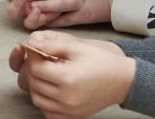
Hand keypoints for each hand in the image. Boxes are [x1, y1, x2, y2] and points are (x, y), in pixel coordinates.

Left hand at [17, 31, 134, 118]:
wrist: (124, 81)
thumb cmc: (102, 61)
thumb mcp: (77, 47)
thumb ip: (52, 45)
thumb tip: (30, 43)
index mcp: (68, 79)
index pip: (35, 69)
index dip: (32, 57)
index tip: (35, 50)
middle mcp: (67, 98)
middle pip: (34, 84)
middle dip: (33, 70)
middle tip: (40, 60)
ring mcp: (70, 110)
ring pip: (38, 100)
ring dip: (36, 86)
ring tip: (46, 74)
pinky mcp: (73, 117)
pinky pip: (48, 112)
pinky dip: (45, 102)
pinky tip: (51, 90)